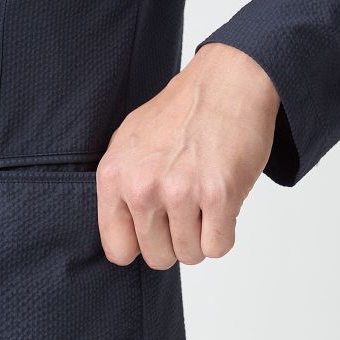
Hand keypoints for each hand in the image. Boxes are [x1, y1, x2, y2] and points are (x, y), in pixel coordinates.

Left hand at [96, 42, 280, 268]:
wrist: (226, 81)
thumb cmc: (177, 114)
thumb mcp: (126, 145)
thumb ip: (117, 192)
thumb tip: (121, 239)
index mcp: (113, 178)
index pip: (118, 250)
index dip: (139, 247)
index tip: (152, 233)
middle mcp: (142, 188)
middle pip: (157, 257)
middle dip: (173, 243)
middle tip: (183, 214)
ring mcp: (180, 192)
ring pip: (189, 255)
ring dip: (199, 238)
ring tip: (202, 206)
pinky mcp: (219, 194)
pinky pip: (217, 247)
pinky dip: (222, 235)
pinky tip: (220, 208)